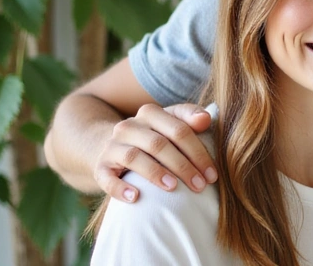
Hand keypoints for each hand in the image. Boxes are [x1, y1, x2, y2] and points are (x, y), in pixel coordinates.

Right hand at [94, 103, 216, 202]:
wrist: (115, 146)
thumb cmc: (156, 136)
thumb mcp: (173, 122)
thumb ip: (190, 117)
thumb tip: (205, 119)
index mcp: (151, 113)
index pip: (179, 130)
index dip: (198, 152)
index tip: (212, 174)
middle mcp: (129, 126)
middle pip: (158, 144)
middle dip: (182, 166)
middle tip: (200, 186)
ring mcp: (112, 146)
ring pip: (134, 157)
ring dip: (155, 173)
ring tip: (173, 187)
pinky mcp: (100, 167)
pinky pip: (106, 178)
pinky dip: (120, 188)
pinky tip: (135, 197)